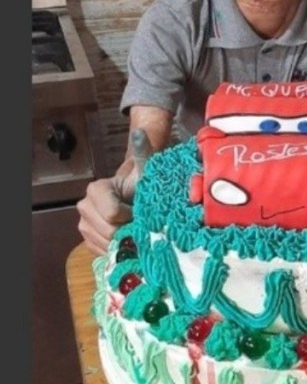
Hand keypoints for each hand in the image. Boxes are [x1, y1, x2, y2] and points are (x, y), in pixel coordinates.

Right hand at [76, 130, 153, 254]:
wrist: (136, 196)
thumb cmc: (142, 182)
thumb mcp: (145, 168)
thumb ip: (143, 151)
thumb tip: (140, 131)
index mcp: (96, 190)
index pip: (114, 214)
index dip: (132, 215)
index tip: (141, 208)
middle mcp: (84, 207)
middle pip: (110, 232)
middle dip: (130, 229)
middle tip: (141, 220)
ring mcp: (83, 225)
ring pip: (108, 244)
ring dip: (126, 240)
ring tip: (135, 227)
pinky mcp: (88, 241)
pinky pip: (104, 252)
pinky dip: (119, 249)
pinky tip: (128, 239)